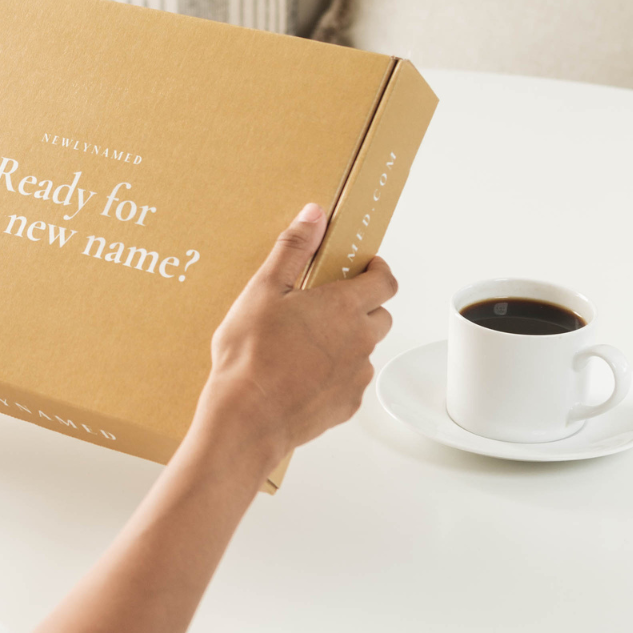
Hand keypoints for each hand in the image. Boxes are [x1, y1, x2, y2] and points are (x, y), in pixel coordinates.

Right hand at [196, 202, 396, 463]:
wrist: (247, 417)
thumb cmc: (251, 354)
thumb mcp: (264, 289)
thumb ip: (294, 248)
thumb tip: (314, 215)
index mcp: (344, 306)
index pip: (385, 280)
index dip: (377, 270)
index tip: (363, 266)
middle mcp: (360, 340)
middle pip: (379, 314)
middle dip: (360, 305)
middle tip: (322, 303)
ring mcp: (355, 376)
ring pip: (363, 349)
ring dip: (345, 340)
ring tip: (303, 342)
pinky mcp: (346, 405)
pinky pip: (349, 380)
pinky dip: (333, 373)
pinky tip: (299, 373)